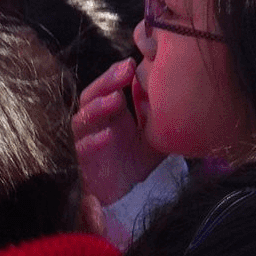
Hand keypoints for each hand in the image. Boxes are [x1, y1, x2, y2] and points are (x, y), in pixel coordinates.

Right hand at [73, 59, 160, 205]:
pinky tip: (108, 135)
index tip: (132, 63)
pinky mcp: (84, 162)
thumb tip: (173, 89)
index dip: (114, 74)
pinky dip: (94, 141)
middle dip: (106, 82)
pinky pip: (83, 149)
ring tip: (116, 99)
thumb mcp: (154, 134)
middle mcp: (95, 123)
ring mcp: (86, 140)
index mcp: (109, 112)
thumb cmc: (138, 158)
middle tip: (124, 72)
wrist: (128, 192)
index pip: (105, 86)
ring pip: (83, 120)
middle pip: (91, 96)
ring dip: (98, 108)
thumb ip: (159, 114)